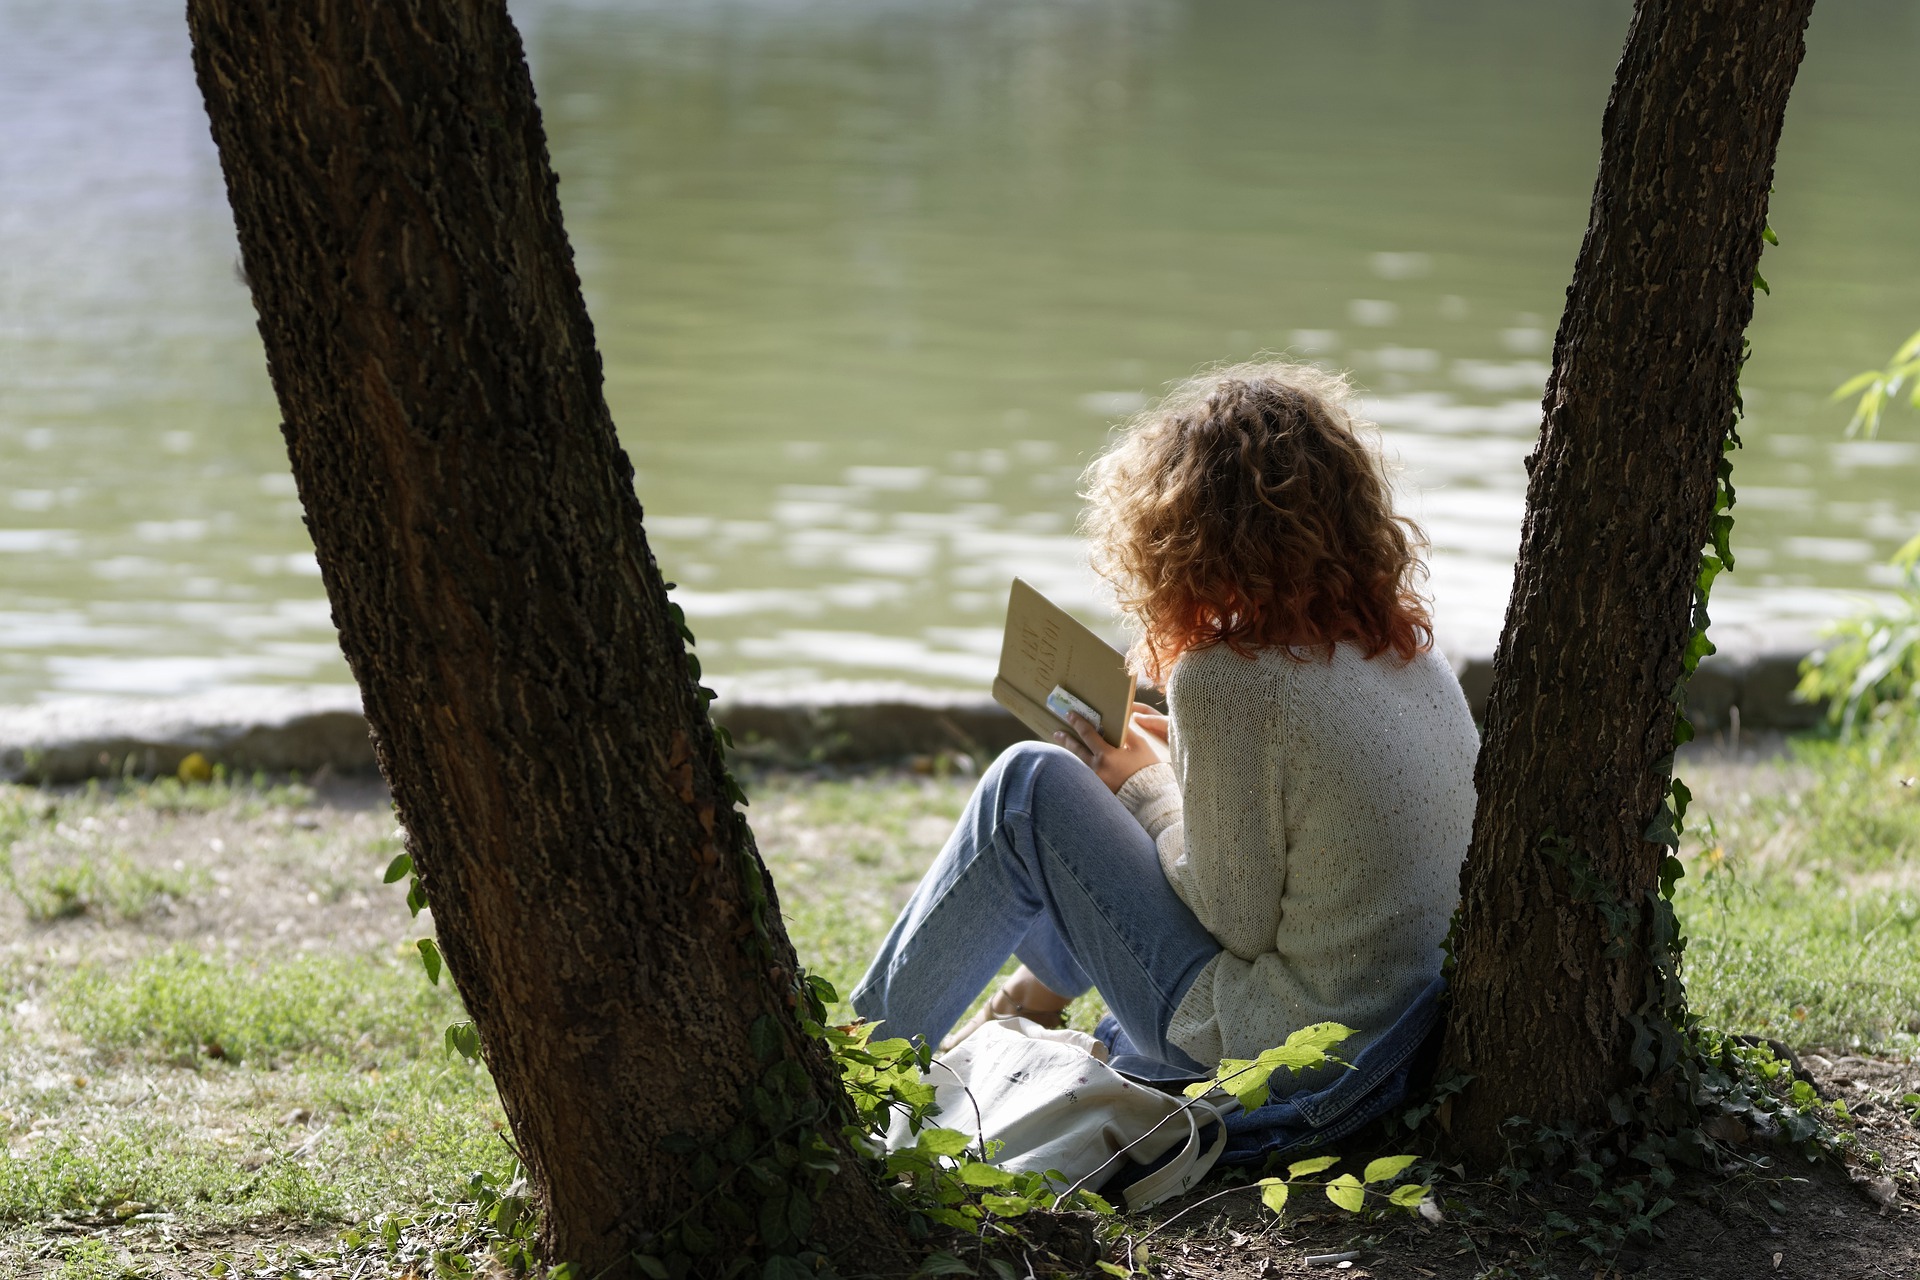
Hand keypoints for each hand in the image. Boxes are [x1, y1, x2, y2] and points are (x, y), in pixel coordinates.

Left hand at [1053, 703, 1169, 792]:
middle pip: (1076, 750)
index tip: (1069, 714)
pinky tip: (1076, 763)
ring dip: (1070, 754)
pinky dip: (1078, 766)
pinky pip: (1084, 774)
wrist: (1150, 797)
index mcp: (1106, 755)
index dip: (1078, 722)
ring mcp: (1095, 781)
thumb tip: (1118, 722)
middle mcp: (1096, 768)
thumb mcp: (1139, 746)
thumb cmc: (1147, 770)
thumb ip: (1126, 733)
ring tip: (1063, 748)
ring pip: (1078, 763)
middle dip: (1066, 739)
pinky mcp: (1098, 789)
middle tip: (1057, 733)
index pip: (1087, 734)